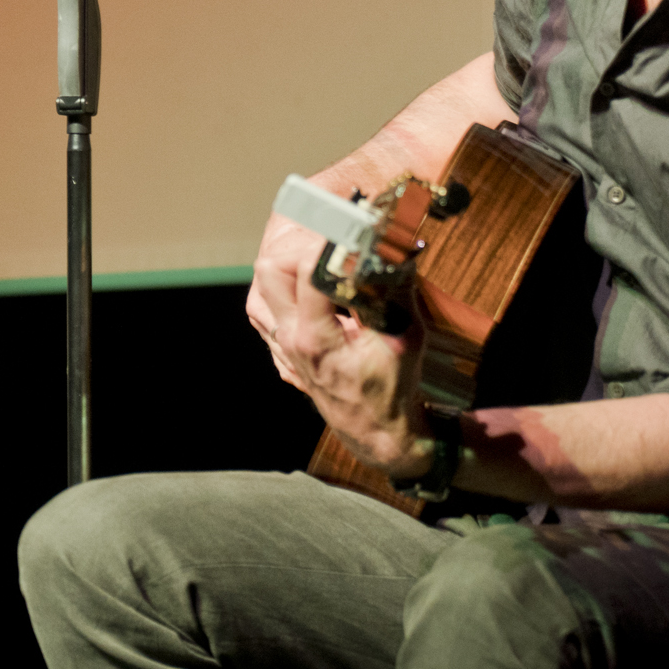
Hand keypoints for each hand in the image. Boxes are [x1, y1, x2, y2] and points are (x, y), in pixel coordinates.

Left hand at [249, 231, 432, 476]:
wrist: (375, 430)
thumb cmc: (390, 389)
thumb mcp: (405, 338)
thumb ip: (399, 290)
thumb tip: (398, 249)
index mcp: (317, 338)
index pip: (309, 273)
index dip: (332, 247)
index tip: (352, 237)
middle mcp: (291, 338)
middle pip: (270, 271)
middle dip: (300, 250)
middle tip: (331, 249)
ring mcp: (281, 343)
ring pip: (263, 287)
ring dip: (289, 268)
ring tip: (323, 266)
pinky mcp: (281, 347)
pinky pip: (266, 307)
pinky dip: (285, 290)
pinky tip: (314, 291)